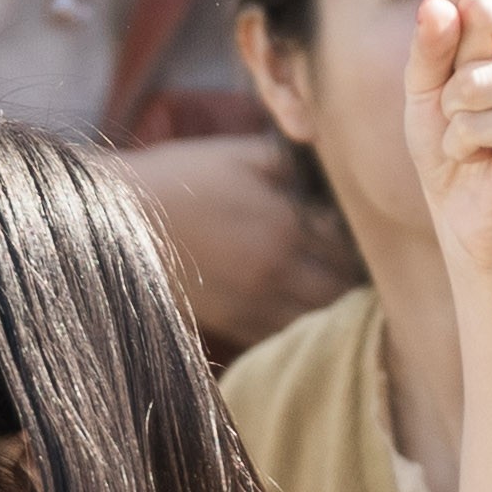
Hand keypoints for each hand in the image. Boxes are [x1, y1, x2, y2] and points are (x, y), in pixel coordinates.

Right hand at [115, 132, 361, 348]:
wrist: (118, 219)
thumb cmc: (179, 178)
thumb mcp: (238, 154)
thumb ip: (289, 162)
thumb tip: (331, 162)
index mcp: (285, 222)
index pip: (350, 241)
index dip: (367, 239)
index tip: (374, 234)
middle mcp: (277, 269)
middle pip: (342, 288)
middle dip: (357, 280)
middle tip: (367, 270)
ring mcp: (254, 302)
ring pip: (318, 320)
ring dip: (334, 310)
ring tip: (341, 296)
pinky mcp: (231, 323)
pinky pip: (282, 338)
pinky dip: (301, 331)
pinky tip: (304, 316)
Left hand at [409, 0, 491, 282]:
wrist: (468, 213)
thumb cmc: (449, 136)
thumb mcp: (423, 80)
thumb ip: (429, 40)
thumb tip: (440, 6)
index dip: (442, 23)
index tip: (454, 62)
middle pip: (480, 12)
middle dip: (451, 68)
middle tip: (465, 103)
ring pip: (476, 77)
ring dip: (455, 113)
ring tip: (474, 131)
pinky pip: (484, 120)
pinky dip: (465, 142)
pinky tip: (484, 153)